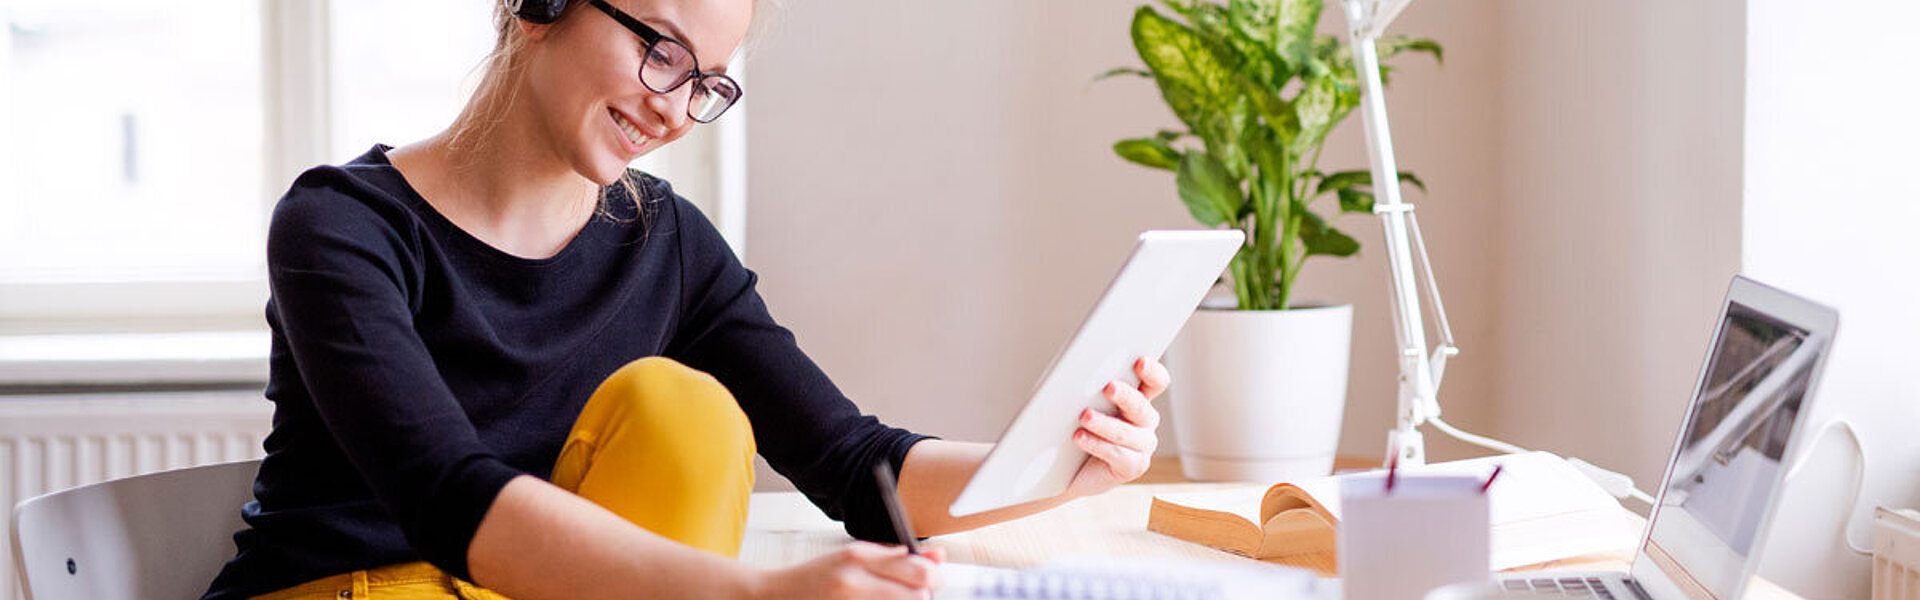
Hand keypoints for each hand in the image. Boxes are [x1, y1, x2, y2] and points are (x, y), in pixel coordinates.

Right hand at [753, 541, 945, 599]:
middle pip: (918, 595)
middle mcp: (854, 583)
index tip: (934, 574)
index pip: (917, 570)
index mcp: (857, 558)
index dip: (934, 574)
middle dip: (926, 592)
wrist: (778, 596)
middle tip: (920, 590)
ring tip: (894, 596)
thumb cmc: (817, 575)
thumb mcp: (852, 555)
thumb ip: (892, 556)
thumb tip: (936, 556)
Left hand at [1064, 357, 1168, 498]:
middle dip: (1126, 396)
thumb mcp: (1085, 403)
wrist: (1069, 469)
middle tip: (1109, 387)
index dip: (1152, 372)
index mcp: (1138, 398)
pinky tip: (1079, 437)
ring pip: (1126, 432)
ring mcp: (1142, 445)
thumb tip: (1080, 374)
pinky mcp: (1133, 466)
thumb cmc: (1077, 429)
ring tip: (1084, 416)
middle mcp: (1145, 421)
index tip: (1139, 361)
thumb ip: (1092, 389)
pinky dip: (1097, 444)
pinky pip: (1118, 454)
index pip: (1156, 382)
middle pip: (1142, 406)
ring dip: (1104, 423)